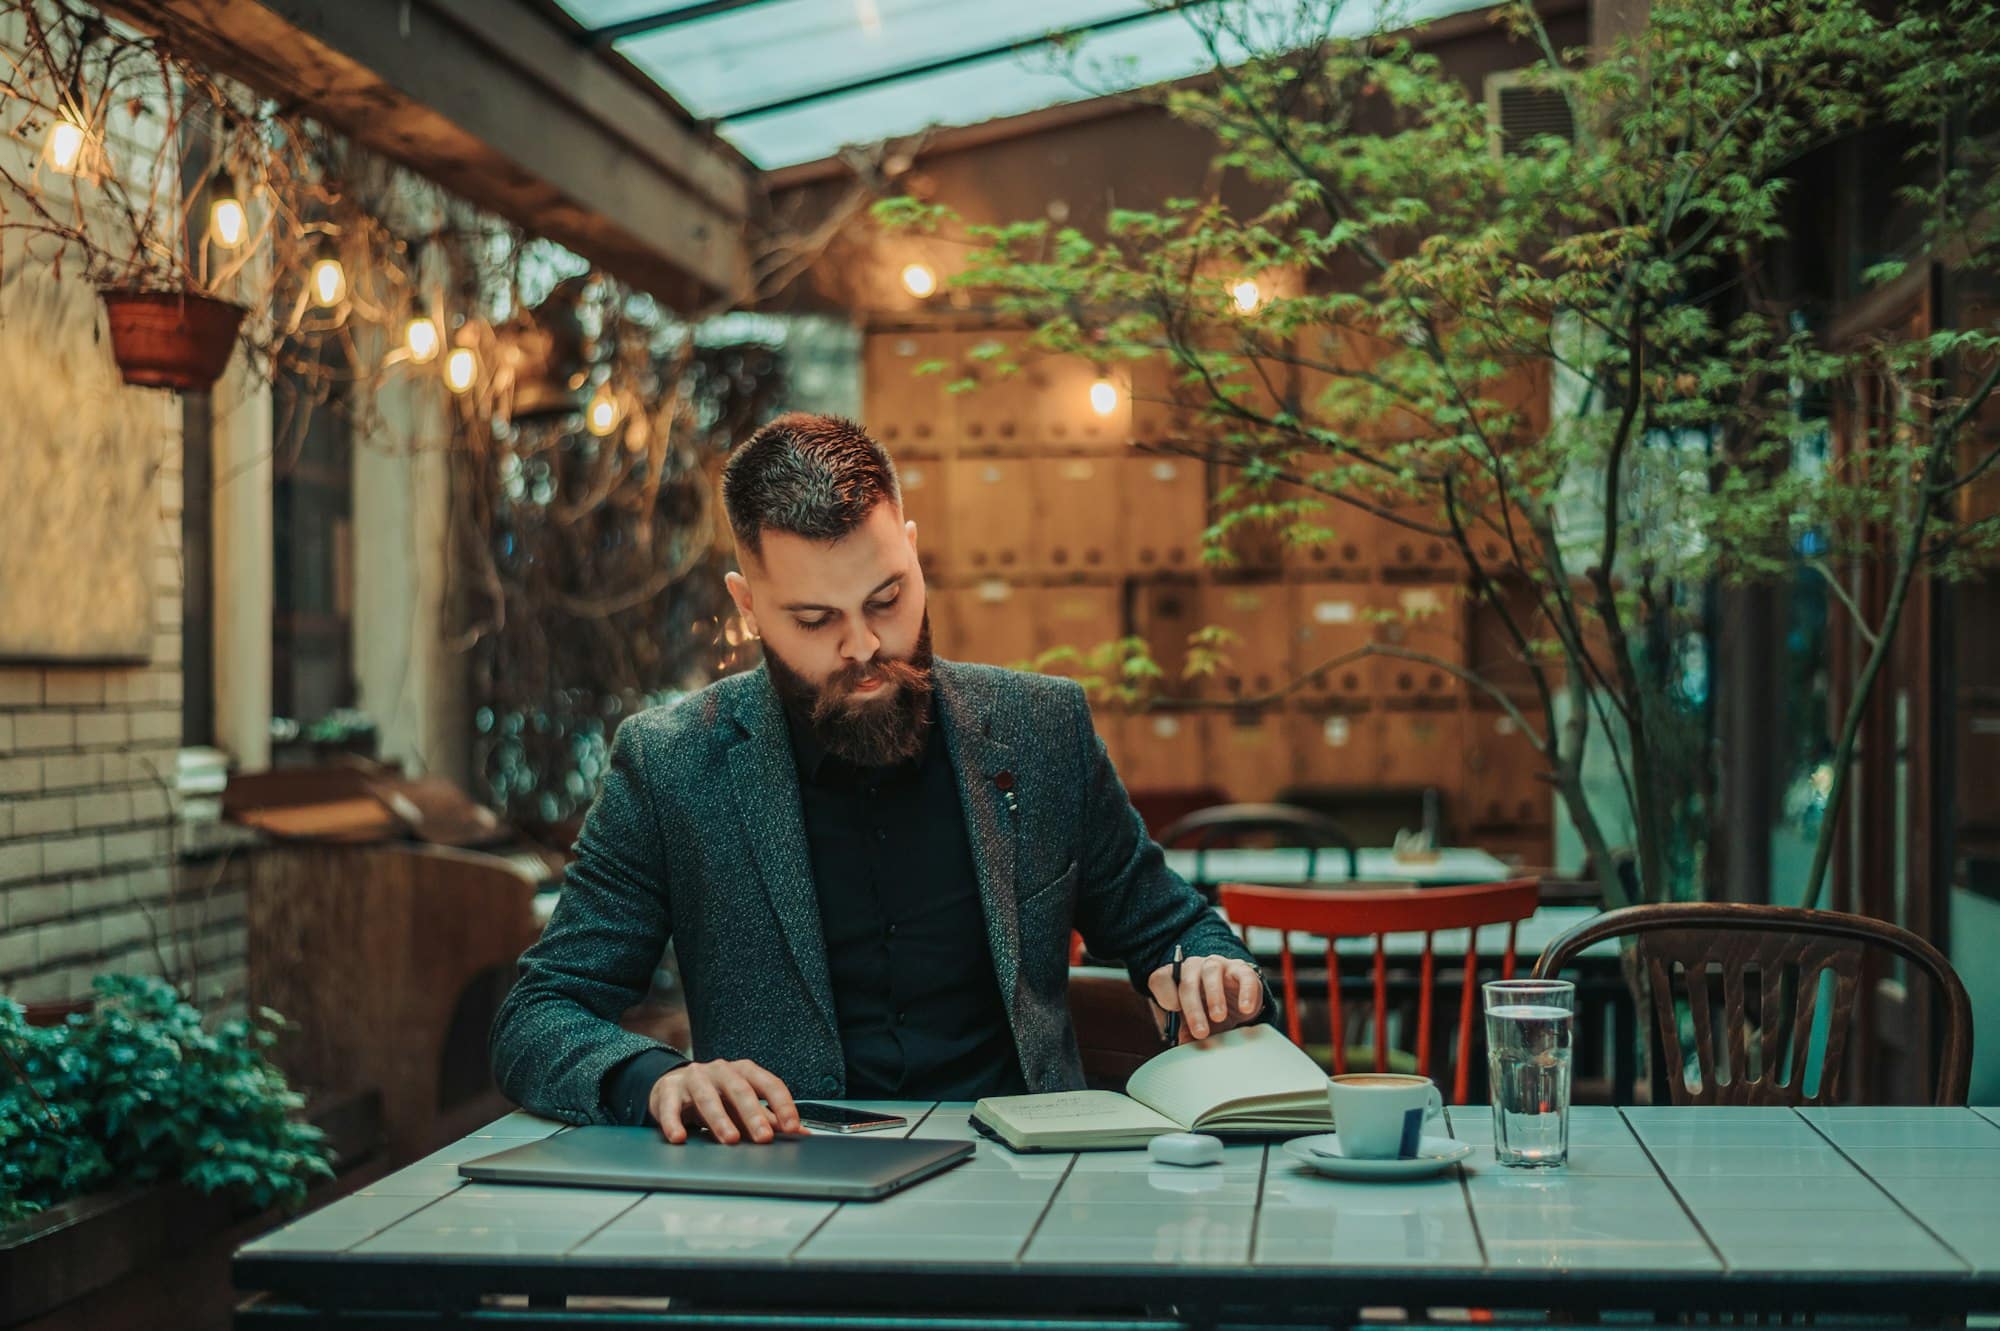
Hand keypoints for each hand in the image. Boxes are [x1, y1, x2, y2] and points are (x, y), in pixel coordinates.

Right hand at [648, 1058, 805, 1143]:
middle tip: (764, 1138)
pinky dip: (674, 1122)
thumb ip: (770, 1118)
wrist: (672, 1087)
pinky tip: (679, 1137)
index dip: (783, 1105)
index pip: (769, 1084)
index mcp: (744, 1072)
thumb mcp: (744, 1105)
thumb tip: (803, 1134)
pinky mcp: (668, 1091)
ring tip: (730, 1139)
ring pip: (708, 1097)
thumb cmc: (716, 1097)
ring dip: (720, 1119)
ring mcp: (694, 1078)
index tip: (792, 1128)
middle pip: (740, 1090)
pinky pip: (670, 1107)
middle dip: (753, 1115)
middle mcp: (720, 1070)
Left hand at [1147, 955, 1264, 1042]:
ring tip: (1219, 1018)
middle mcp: (1193, 967)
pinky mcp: (1241, 969)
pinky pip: (1243, 976)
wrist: (1233, 1001)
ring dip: (1214, 996)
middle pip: (1187, 982)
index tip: (1173, 1010)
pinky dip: (1246, 992)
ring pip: (1211, 972)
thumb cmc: (1206, 1011)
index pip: (1161, 979)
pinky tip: (1245, 1008)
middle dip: (1193, 1009)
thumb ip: (1187, 1032)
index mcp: (1175, 978)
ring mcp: (1217, 965)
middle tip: (1200, 1032)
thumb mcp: (1194, 1023)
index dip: (1164, 993)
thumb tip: (1184, 1046)